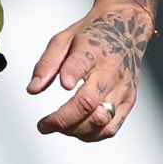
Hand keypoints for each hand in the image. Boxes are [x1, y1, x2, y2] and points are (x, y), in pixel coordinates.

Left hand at [27, 0, 153, 141]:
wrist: (127, 28)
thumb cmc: (93, 34)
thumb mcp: (63, 39)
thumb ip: (46, 64)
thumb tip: (33, 89)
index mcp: (93, 51)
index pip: (80, 65)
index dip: (70, 76)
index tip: (62, 85)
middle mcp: (111, 72)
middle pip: (88, 103)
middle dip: (62, 120)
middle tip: (43, 125)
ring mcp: (123, 89)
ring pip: (100, 121)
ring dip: (75, 130)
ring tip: (58, 126)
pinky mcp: (129, 100)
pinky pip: (111, 128)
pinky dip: (91, 135)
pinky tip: (76, 130)